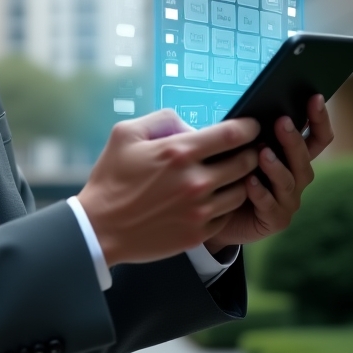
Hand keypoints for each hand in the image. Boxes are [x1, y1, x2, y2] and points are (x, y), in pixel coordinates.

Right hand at [77, 110, 260, 267]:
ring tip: (230, 175)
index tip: (252, 126)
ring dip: (241, 180)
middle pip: (246, 162)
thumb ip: (161, 119)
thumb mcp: (125, 134)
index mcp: (179, 152)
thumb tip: (190, 125)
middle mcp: (195, 181)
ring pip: (241, 190)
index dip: (249, 127)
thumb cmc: (111, 178)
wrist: (100, 228)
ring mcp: (199, 210)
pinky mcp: (198, 232)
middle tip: (246, 150)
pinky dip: (225, 204)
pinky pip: (227, 214)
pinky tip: (213, 198)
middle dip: (250, 152)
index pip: (232, 134)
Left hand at [203, 94, 333, 253]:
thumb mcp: (241, 148)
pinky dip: (260, 192)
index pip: (317, 137)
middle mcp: (296, 177)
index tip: (315, 97)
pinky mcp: (275, 219)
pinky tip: (249, 181)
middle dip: (293, 139)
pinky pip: (270, 205)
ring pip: (289, 181)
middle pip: (304, 158)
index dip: (319, 119)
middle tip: (282, 121)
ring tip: (263, 152)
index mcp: (293, 157)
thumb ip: (251, 134)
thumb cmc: (231, 173)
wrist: (216, 212)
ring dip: (276, 166)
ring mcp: (288, 200)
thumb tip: (249, 109)